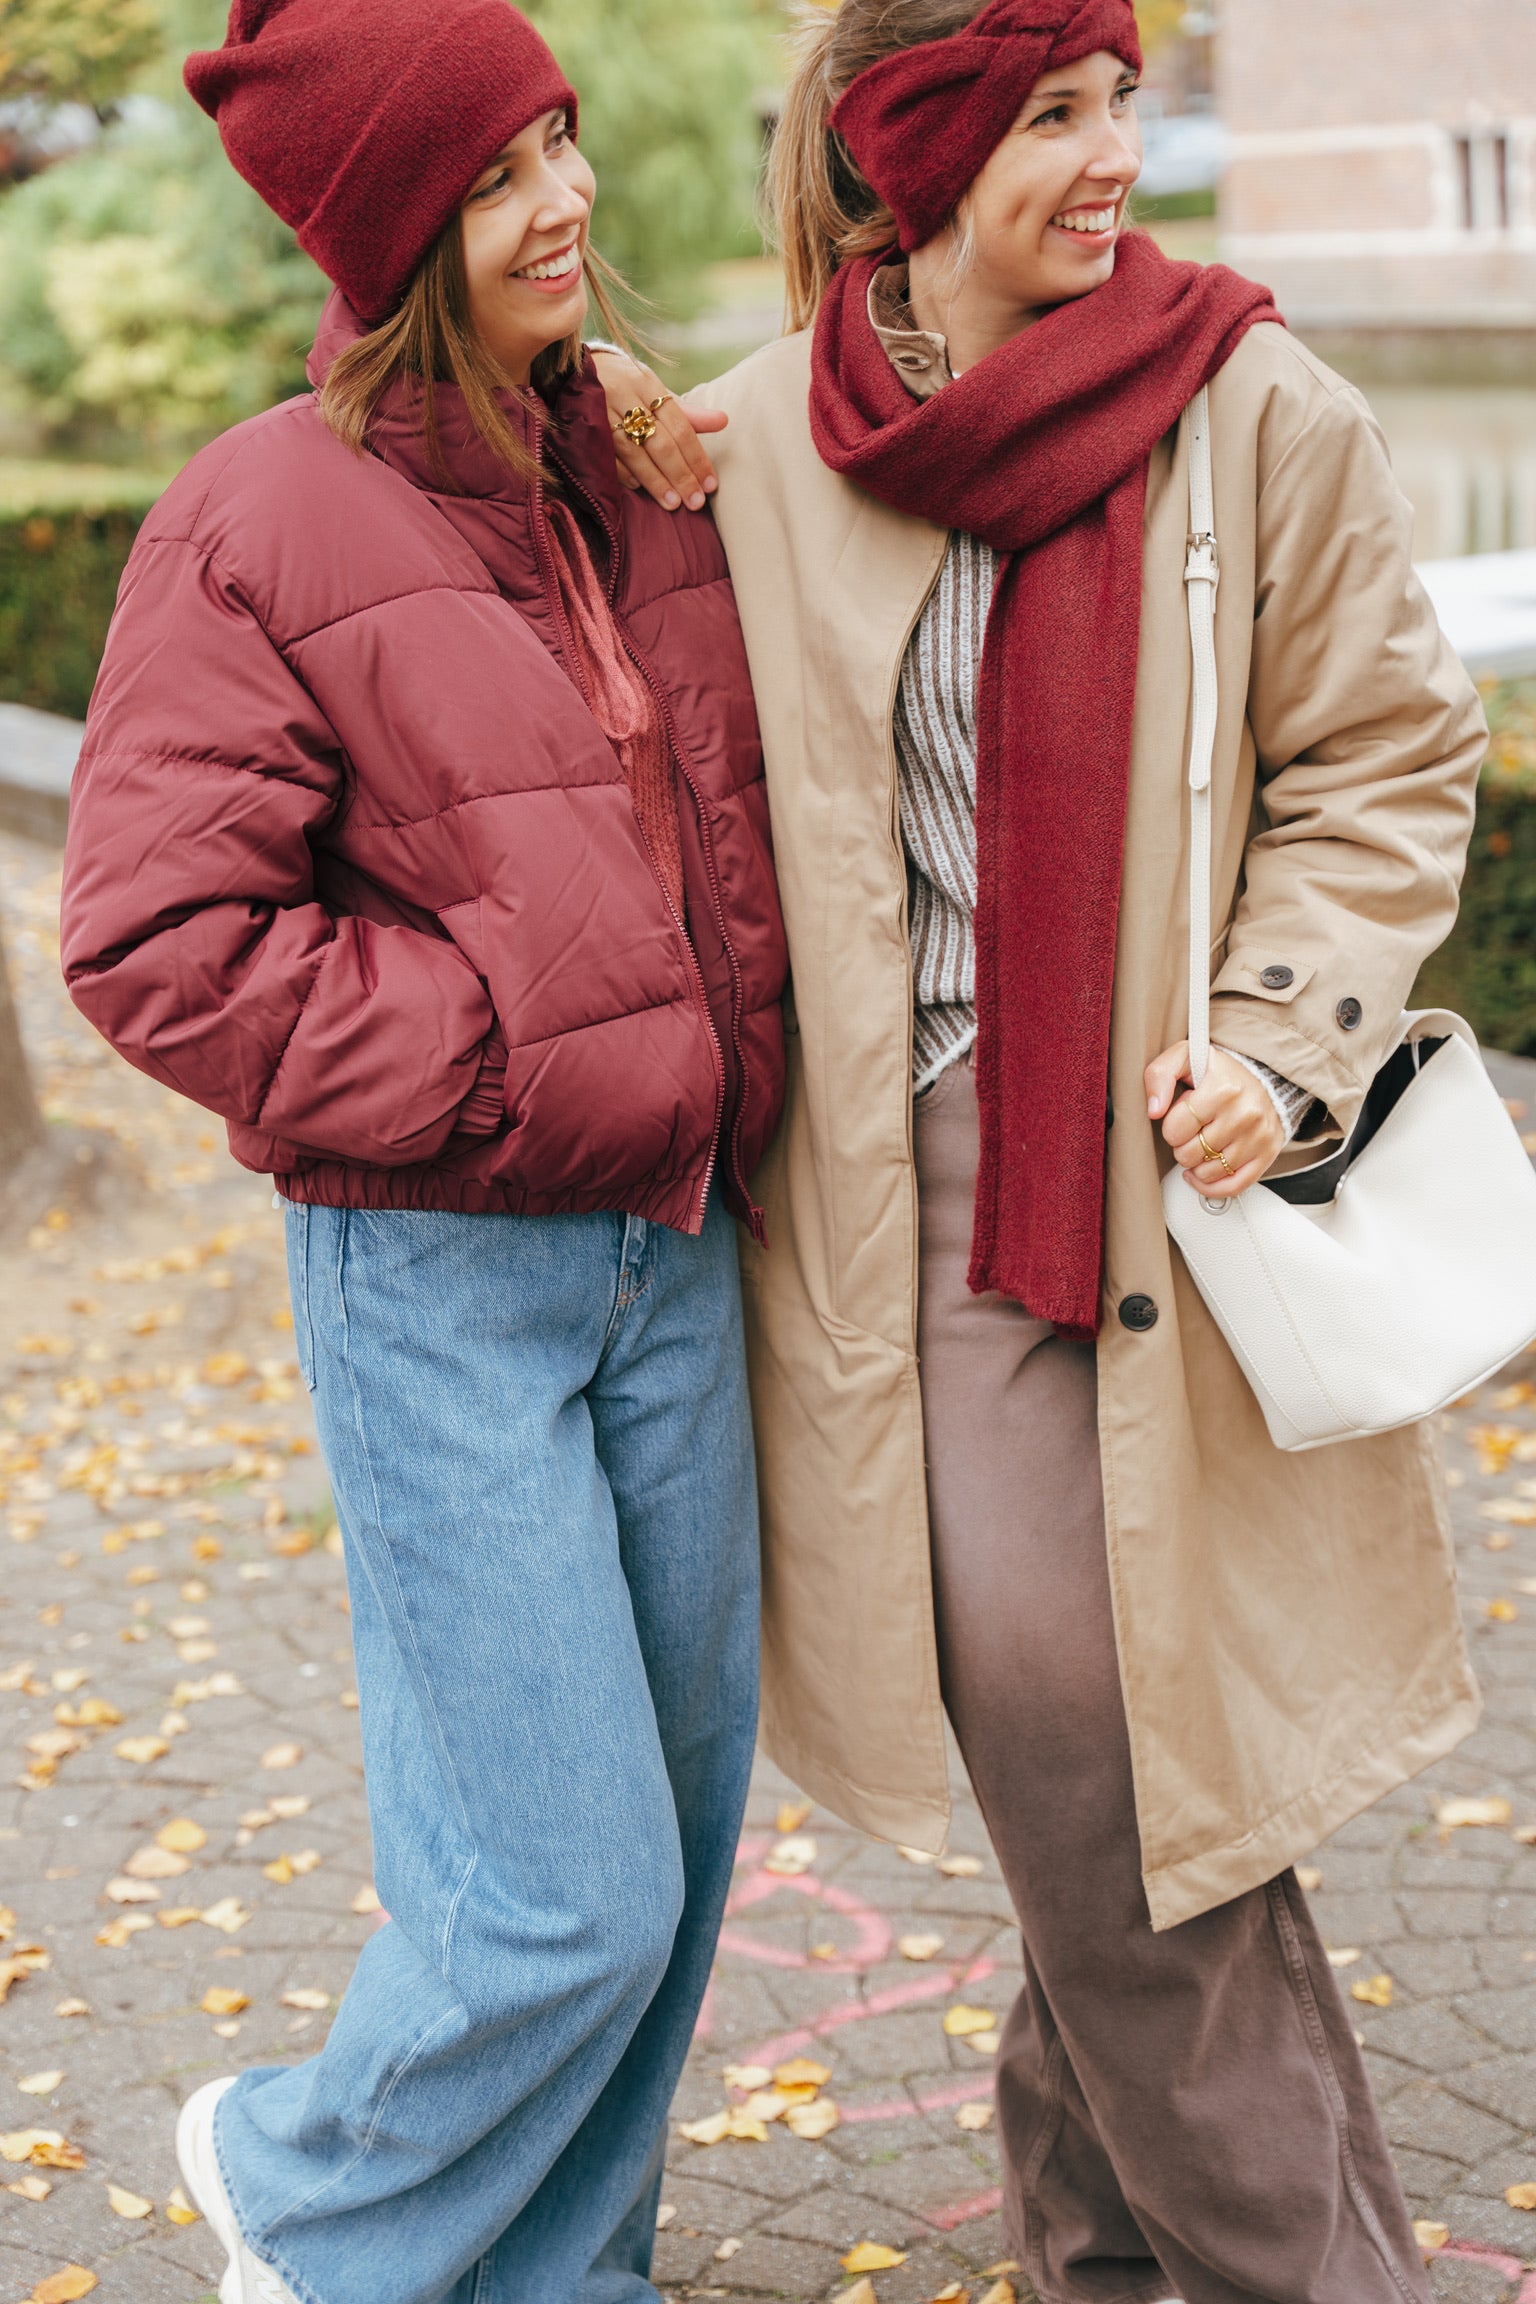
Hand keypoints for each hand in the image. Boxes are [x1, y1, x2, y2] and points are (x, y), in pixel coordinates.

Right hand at [589, 348, 726, 511]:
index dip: (697, 457)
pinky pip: (607, 456)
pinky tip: (639, 489)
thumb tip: (723, 421)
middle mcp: (625, 395)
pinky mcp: (583, 427)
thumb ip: (688, 413)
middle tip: (695, 502)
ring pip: (634, 452)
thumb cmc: (626, 387)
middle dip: (680, 474)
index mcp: (647, 385)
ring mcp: (601, 412)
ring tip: (673, 504)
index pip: (680, 426)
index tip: (710, 484)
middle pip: (660, 442)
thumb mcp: (655, 393)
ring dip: (655, 481)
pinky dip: (624, 473)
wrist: (575, 371)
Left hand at [1145, 1043, 1285, 1199]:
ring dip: (1197, 1163)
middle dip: (1182, 1145)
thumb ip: (1159, 1075)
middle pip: (1189, 1154)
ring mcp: (1258, 1137)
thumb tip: (1154, 1109)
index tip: (1182, 1116)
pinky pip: (1233, 1187)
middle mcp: (1245, 1114)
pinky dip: (1212, 1185)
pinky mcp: (1267, 1154)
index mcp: (1223, 1089)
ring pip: (1207, 1173)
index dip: (1171, 1126)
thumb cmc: (1219, 1072)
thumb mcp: (1184, 1058)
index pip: (1175, 1129)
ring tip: (1203, 1143)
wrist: (1265, 1077)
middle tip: (1193, 1130)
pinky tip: (1203, 1172)